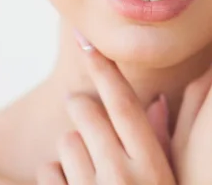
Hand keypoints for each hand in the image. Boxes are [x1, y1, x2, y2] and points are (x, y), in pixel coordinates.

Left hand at [36, 43, 175, 184]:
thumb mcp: (164, 182)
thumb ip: (161, 143)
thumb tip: (157, 100)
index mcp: (152, 169)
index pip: (124, 104)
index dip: (104, 69)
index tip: (85, 41)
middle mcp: (121, 178)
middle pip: (86, 110)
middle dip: (80, 104)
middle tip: (83, 113)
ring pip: (66, 140)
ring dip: (73, 149)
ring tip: (90, 172)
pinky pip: (47, 170)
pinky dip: (56, 176)